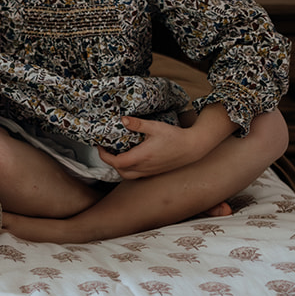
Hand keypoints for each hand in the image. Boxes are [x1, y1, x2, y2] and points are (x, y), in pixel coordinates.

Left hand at [98, 114, 220, 178]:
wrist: (193, 147)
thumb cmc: (175, 136)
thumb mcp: (155, 126)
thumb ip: (137, 124)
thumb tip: (122, 119)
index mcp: (142, 157)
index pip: (117, 162)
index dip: (105, 156)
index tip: (100, 146)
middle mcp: (145, 167)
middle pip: (120, 171)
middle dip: (110, 162)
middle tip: (106, 149)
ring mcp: (151, 171)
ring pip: (128, 175)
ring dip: (119, 167)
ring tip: (116, 154)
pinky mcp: (155, 171)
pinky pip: (137, 175)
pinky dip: (129, 169)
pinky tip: (130, 158)